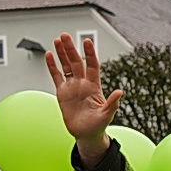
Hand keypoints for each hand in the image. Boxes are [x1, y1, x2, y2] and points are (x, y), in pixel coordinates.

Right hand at [45, 33, 121, 165]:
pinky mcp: (62, 93)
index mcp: (94, 87)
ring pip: (66, 66)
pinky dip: (52, 66)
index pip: (92, 66)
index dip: (89, 54)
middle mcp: (83, 84)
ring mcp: (72, 87)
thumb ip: (112, 103)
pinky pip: (56, 76)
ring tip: (58, 40)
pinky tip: (49, 55)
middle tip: (65, 36)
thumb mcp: (107, 115)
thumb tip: (120, 92)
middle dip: (71, 49)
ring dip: (62, 53)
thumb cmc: (98, 126)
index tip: (86, 41)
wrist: (86, 134)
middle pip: (76, 62)